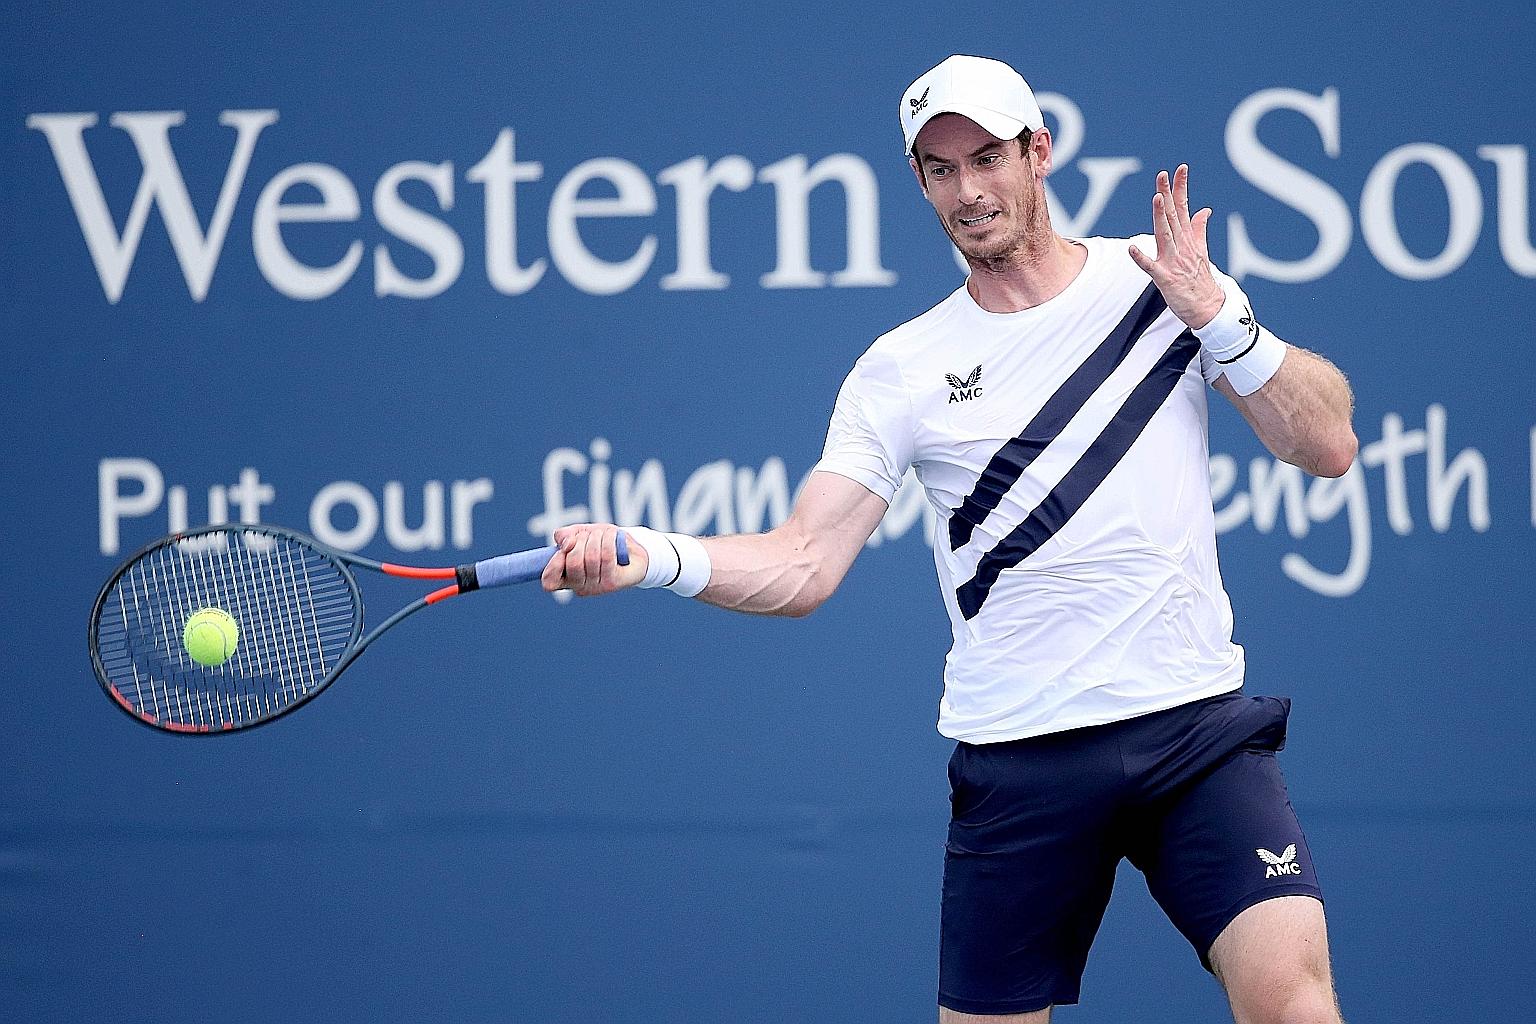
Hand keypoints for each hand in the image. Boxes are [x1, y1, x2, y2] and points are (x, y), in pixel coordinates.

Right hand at [540, 523, 648, 595]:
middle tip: (589, 535)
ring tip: (602, 533)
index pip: (549, 582)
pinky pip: (607, 557)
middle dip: (581, 541)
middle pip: (573, 563)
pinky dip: (608, 540)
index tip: (563, 549)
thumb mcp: (580, 534)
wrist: (631, 550)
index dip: (553, 565)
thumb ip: (565, 536)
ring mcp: (595, 588)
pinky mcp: (612, 584)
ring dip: (597, 538)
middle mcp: (578, 587)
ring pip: (591, 558)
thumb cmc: (601, 543)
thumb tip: (565, 543)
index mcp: (565, 578)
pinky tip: (612, 535)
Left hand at [1127, 165, 1226, 329]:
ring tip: (1156, 199)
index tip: (1180, 168)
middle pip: (1173, 216)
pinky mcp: (1165, 278)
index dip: (1181, 188)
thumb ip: (1199, 229)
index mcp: (1188, 239)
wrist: (1208, 308)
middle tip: (1162, 175)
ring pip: (1165, 235)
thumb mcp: (1200, 251)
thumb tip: (1204, 209)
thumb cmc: (1199, 280)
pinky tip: (1131, 248)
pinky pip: (1150, 267)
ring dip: (1161, 217)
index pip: (1184, 208)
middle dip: (1168, 194)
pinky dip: (1141, 258)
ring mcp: (1173, 261)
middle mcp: (1182, 246)